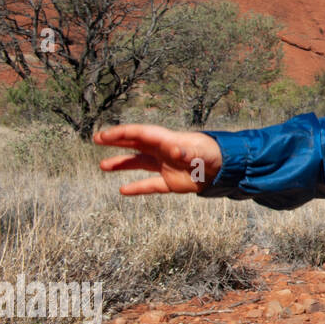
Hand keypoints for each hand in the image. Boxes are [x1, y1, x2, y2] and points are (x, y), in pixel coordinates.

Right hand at [93, 124, 223, 194]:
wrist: (227, 169)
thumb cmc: (215, 155)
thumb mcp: (202, 152)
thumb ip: (188, 151)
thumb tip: (175, 150)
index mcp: (168, 140)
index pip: (140, 134)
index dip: (121, 133)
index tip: (104, 135)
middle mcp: (163, 152)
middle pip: (135, 144)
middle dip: (116, 140)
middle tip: (97, 138)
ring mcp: (165, 167)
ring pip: (138, 164)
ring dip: (121, 164)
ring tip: (103, 166)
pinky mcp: (171, 182)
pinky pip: (149, 185)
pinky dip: (137, 187)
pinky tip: (122, 190)